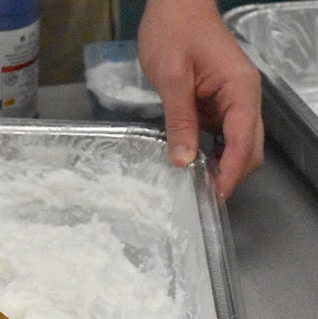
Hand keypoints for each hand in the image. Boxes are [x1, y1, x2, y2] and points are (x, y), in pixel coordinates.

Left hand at [138, 0, 263, 198]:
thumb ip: (179, 120)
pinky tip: (192, 159)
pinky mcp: (217, 99)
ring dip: (222, 163)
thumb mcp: (172, 77)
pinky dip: (212, 149)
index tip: (213, 197)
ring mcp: (232, 99)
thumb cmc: (173, 31)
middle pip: (249, 147)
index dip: (230, 174)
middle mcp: (244, 97)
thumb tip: (183, 160)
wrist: (174, 4)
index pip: (243, 143)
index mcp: (241, 90)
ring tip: (196, 184)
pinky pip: (221, 132)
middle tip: (203, 196)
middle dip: (230, 174)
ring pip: (237, 142)